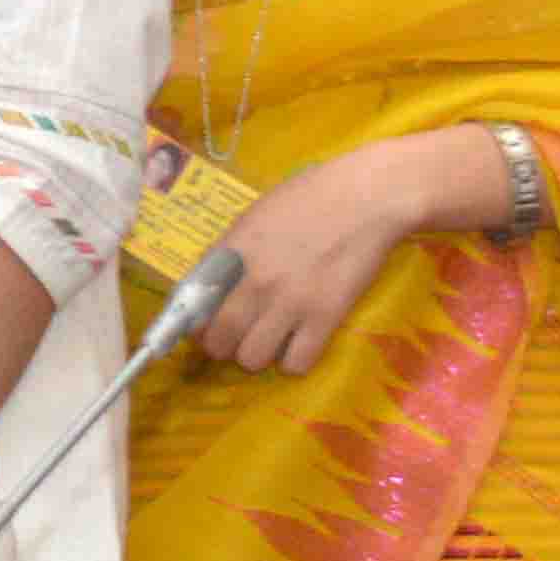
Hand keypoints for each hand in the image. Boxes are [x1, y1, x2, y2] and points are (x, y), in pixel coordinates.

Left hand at [187, 134, 483, 380]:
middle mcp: (254, 283)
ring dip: (258, 355)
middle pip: (219, 342)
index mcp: (231, 254)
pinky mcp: (325, 316)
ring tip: (271, 340)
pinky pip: (296, 363)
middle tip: (239, 337)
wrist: (367, 196)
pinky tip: (299, 344)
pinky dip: (294, 361)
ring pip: (252, 359)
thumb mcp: (255, 216)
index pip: (193, 307)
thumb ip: (231, 251)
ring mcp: (289, 302)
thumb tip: (210, 282)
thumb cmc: (310, 197)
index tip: (207, 326)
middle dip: (224, 346)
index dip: (197, 323)